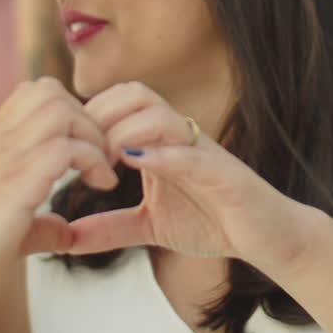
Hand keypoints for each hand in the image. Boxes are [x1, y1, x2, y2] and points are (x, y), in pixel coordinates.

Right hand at [0, 77, 116, 313]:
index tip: (85, 149)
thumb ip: (40, 225)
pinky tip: (102, 186)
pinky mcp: (14, 185)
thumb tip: (66, 233)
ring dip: (92, 135)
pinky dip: (93, 160)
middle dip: (86, 117)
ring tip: (101, 171)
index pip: (32, 93)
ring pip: (59, 109)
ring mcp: (3, 160)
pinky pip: (65, 148)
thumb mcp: (10, 231)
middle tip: (100, 157)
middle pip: (49, 90)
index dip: (70, 110)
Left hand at [64, 82, 306, 266]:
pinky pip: (191, 155)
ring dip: (126, 133)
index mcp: (161, 141)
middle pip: (135, 94)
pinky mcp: (224, 174)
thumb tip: (64, 239)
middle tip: (83, 150)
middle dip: (102, 115)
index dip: (89, 116)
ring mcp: (202, 151)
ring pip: (160, 115)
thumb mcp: (149, 227)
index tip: (69, 147)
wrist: (267, 237)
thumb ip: (110, 227)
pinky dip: (162, 156)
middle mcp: (180, 136)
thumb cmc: (213, 222)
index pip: (119, 102)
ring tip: (108, 161)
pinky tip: (137, 165)